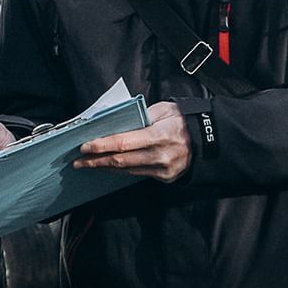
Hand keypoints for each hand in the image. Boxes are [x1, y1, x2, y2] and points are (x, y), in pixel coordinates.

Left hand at [74, 101, 191, 181]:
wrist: (209, 139)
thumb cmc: (184, 120)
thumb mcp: (164, 109)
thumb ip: (140, 116)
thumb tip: (115, 122)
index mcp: (159, 135)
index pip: (123, 143)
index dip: (101, 146)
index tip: (84, 147)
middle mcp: (160, 155)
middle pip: (120, 161)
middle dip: (96, 161)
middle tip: (78, 161)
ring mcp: (163, 169)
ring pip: (126, 170)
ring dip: (104, 168)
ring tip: (88, 165)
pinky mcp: (165, 178)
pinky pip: (137, 174)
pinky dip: (120, 170)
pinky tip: (108, 167)